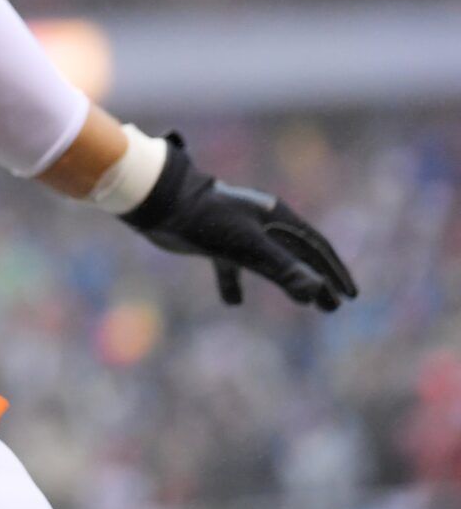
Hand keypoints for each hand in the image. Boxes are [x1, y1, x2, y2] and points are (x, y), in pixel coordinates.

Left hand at [122, 133, 357, 311]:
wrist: (159, 201)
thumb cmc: (206, 219)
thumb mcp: (248, 246)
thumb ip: (282, 268)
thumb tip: (318, 292)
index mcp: (275, 216)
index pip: (315, 246)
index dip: (334, 271)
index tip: (350, 295)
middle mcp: (260, 221)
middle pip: (297, 254)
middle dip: (317, 280)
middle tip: (334, 307)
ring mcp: (237, 230)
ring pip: (270, 261)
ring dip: (289, 282)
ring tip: (307, 304)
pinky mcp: (213, 240)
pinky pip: (230, 265)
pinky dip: (233, 283)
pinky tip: (233, 302)